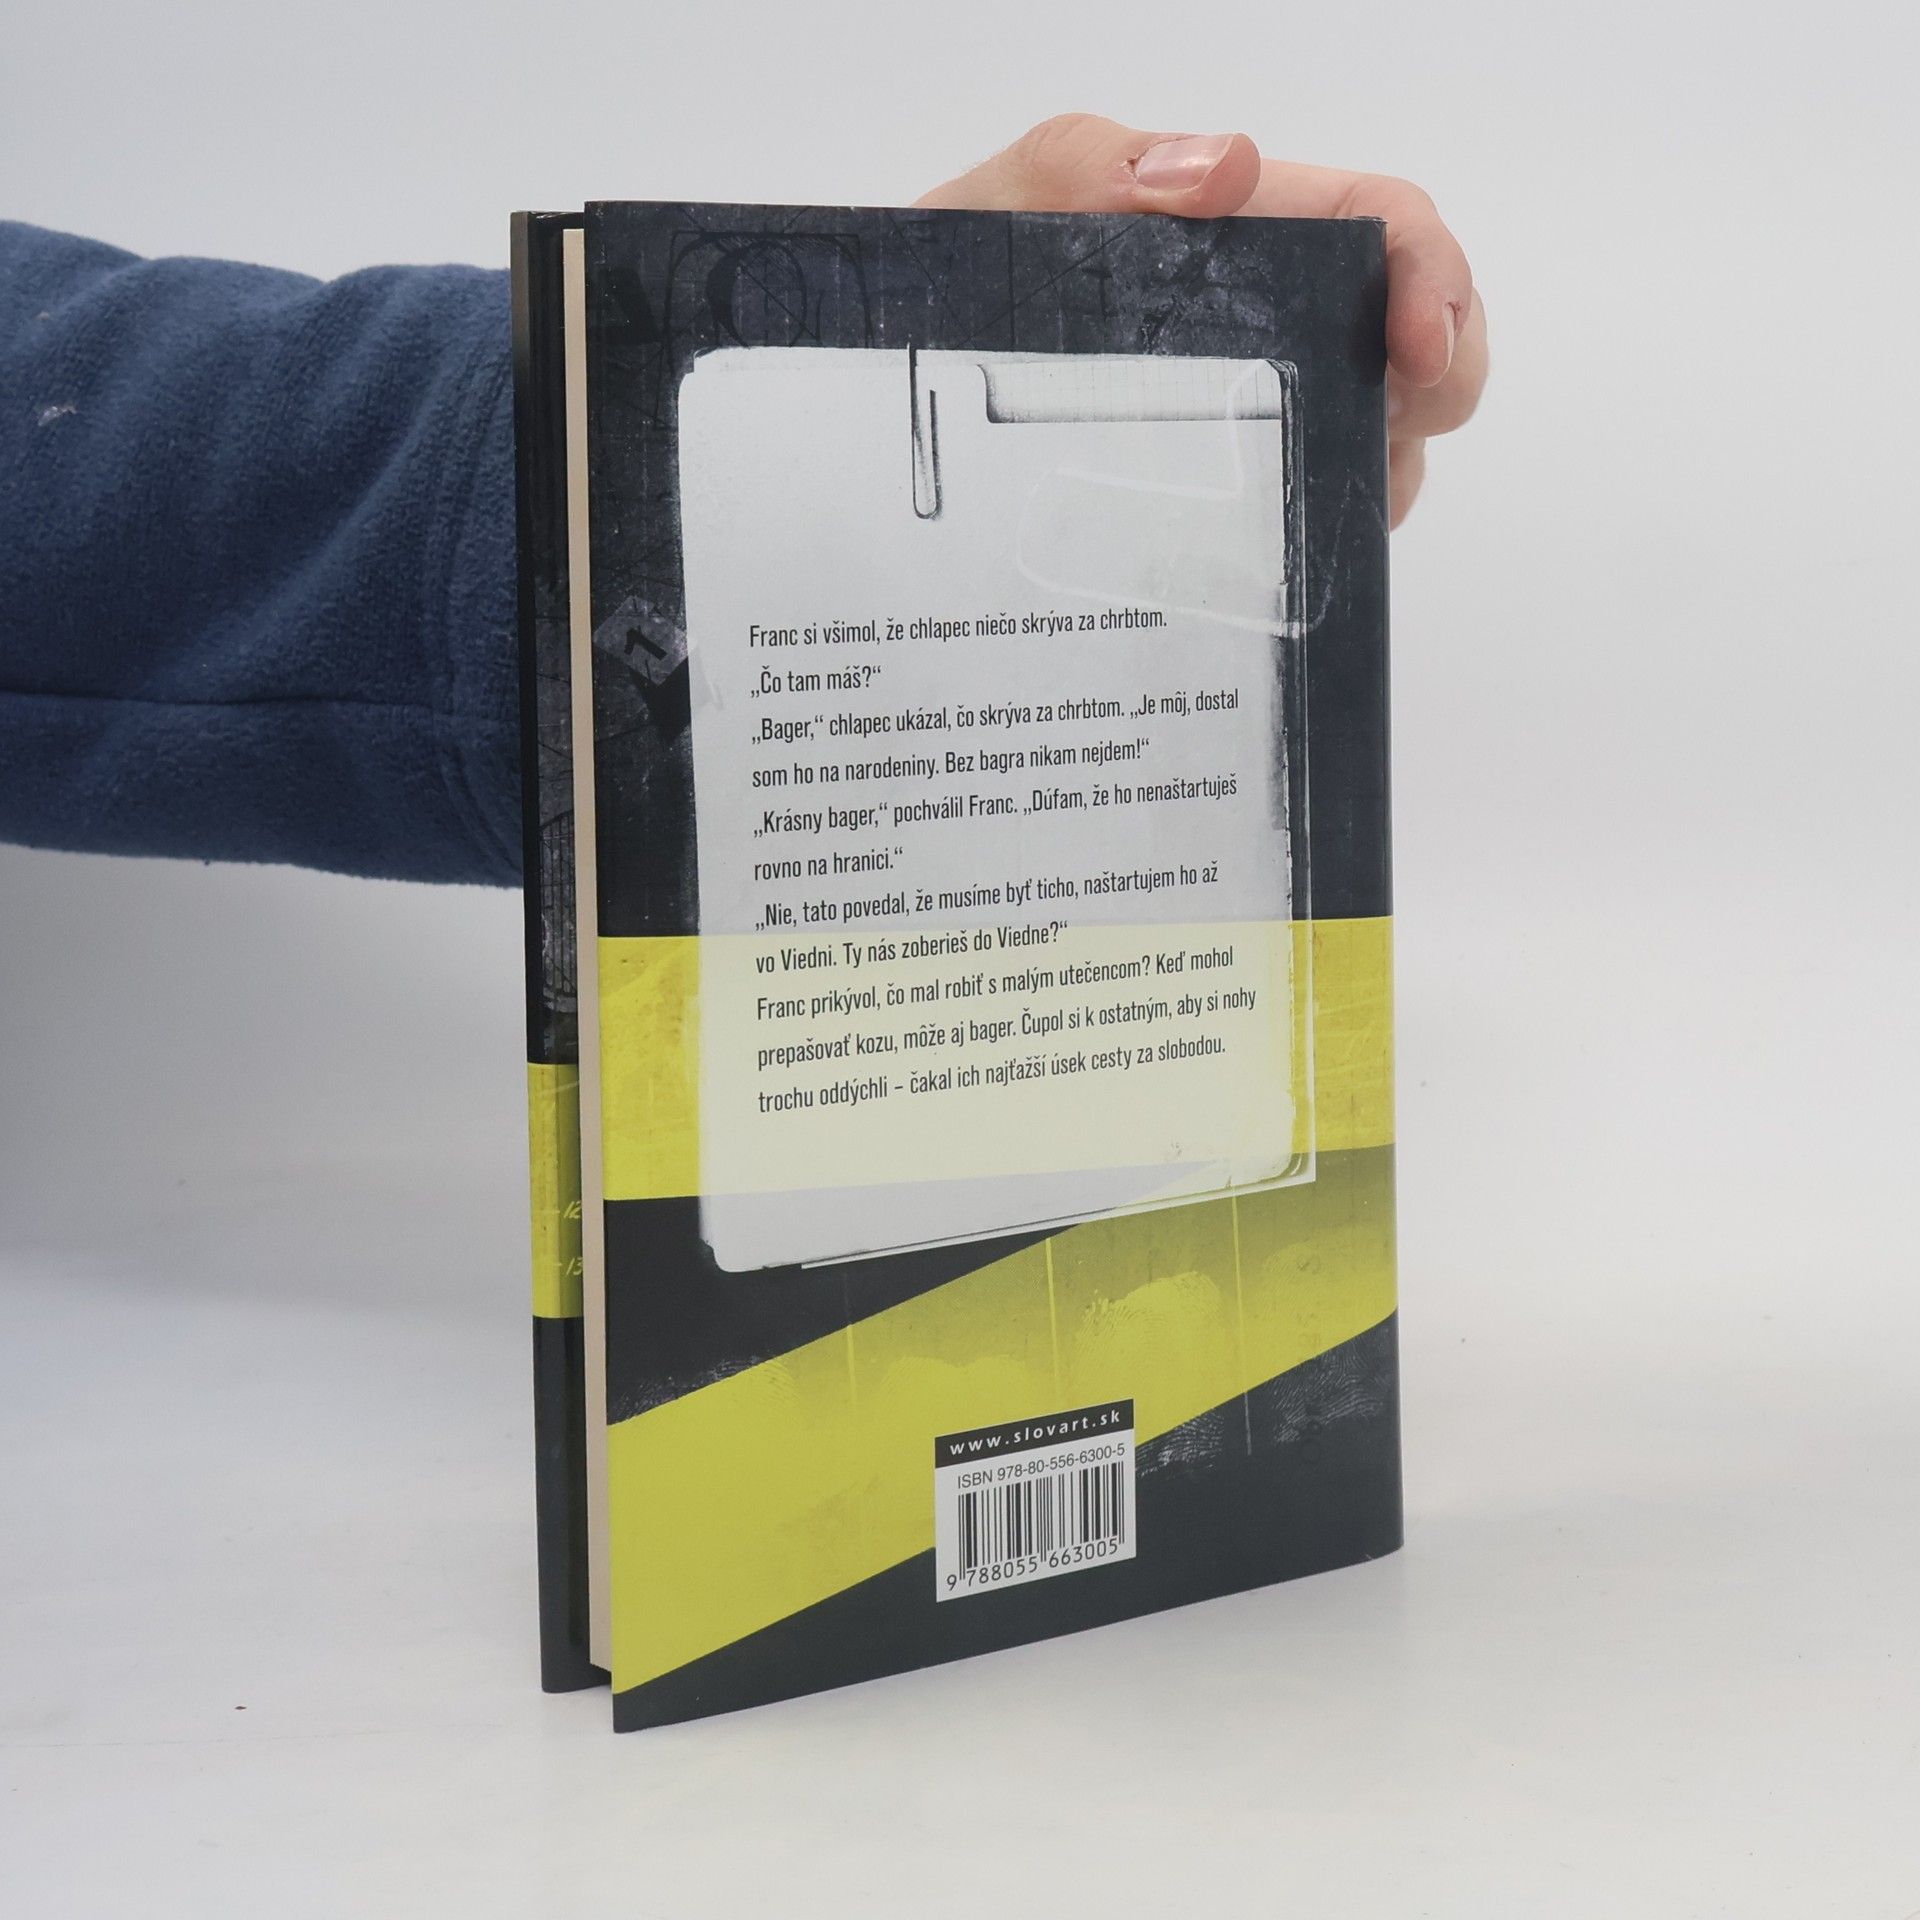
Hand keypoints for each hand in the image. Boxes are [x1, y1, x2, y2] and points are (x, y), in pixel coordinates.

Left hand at [918, 114, 1485, 525]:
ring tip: (1309, 515)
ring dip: (1374, 474)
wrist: (878, 409)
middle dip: (1436, 385)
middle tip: (1379, 447)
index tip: (1419, 351)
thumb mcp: (993, 218)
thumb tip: (1223, 168)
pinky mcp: (1225, 502)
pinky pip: (1309, 517)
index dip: (1431, 276)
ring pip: (1377, 438)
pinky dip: (1319, 535)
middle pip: (1414, 337)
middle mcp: (1266, 323)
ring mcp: (1256, 414)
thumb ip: (1083, 170)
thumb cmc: (943, 297)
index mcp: (1234, 236)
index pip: (1383, 225)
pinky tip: (1271, 558)